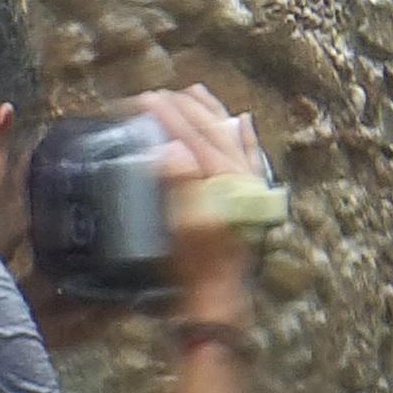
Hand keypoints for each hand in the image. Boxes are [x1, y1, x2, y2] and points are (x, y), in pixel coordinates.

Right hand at [135, 86, 262, 325]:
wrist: (218, 299)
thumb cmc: (195, 267)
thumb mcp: (181, 227)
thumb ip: (179, 185)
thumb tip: (170, 148)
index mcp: (224, 181)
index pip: (193, 137)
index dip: (167, 116)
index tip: (141, 100)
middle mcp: (242, 178)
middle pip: (213, 132)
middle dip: (185, 109)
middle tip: (158, 93)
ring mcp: (249, 186)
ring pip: (231, 138)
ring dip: (212, 113)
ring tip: (196, 92)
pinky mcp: (251, 198)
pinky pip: (251, 158)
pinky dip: (246, 137)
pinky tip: (242, 122)